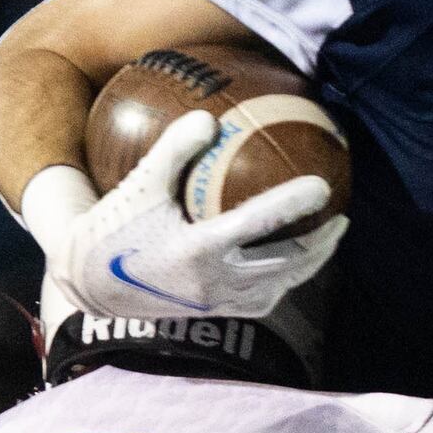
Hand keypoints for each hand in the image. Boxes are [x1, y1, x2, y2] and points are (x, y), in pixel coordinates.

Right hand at [45, 108, 343, 321]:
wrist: (90, 284)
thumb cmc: (114, 228)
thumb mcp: (139, 186)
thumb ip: (172, 151)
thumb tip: (208, 118)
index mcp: (195, 250)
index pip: (256, 226)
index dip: (293, 205)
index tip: (323, 186)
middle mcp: (213, 282)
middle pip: (285, 264)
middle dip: (322, 243)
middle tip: (342, 218)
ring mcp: (218, 303)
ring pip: (281, 286)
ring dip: (311, 264)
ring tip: (329, 239)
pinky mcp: (217, 314)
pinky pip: (264, 299)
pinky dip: (286, 280)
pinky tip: (296, 262)